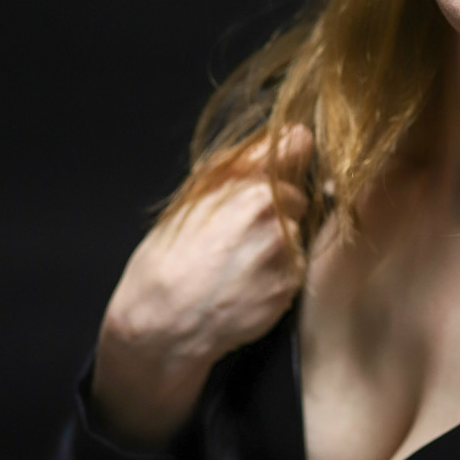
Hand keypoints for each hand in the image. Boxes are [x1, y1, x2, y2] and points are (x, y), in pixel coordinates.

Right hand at [91, 126, 313, 447]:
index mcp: (243, 183)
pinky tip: (246, 284)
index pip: (295, 146)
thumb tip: (290, 137)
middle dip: (278, 209)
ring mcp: (284, 250)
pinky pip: (295, 268)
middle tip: (241, 234)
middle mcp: (270, 211)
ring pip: (297, 234)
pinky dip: (278, 274)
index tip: (286, 164)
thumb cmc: (167, 259)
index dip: (291, 156)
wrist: (162, 322)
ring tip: (239, 263)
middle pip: (297, 196)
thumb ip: (239, 167)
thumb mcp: (191, 199)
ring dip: (279, 244)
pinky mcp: (290, 283)